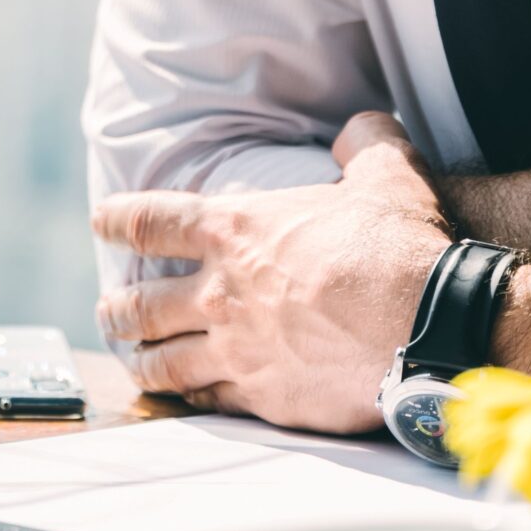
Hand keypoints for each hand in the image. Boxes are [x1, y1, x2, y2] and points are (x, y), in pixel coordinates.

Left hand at [91, 113, 449, 431]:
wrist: (430, 326)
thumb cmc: (401, 246)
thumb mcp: (386, 173)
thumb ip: (364, 143)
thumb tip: (359, 130)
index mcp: (236, 230)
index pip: (151, 222)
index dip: (117, 220)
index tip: (100, 222)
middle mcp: (222, 293)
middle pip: (142, 305)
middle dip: (117, 309)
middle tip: (106, 311)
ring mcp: (237, 350)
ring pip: (164, 362)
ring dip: (141, 360)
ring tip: (131, 360)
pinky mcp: (263, 398)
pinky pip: (209, 400)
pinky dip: (191, 397)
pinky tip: (186, 396)